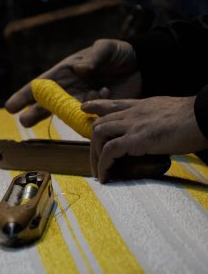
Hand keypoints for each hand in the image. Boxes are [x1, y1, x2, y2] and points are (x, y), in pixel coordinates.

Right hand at [5, 39, 141, 126]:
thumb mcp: (106, 49)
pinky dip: (92, 113)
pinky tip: (104, 93)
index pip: (41, 86)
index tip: (11, 107)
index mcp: (65, 73)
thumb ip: (94, 57)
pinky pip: (88, 119)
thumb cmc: (118, 54)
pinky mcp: (96, 113)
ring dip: (64, 117)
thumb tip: (80, 70)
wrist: (141, 68)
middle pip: (47, 105)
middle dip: (34, 113)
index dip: (24, 96)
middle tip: (24, 121)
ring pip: (65, 115)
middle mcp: (69, 90)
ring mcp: (82, 103)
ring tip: (69, 115)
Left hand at [82, 96, 207, 182]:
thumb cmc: (191, 118)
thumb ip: (154, 118)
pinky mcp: (136, 139)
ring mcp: (132, 125)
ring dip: (94, 155)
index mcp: (140, 106)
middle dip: (92, 143)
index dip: (96, 106)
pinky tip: (105, 176)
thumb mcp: (166, 112)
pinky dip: (103, 164)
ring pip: (99, 134)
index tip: (84, 108)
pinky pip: (109, 151)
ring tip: (99, 172)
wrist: (203, 116)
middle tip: (94, 160)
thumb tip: (152, 131)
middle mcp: (131, 113)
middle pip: (99, 124)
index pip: (112, 104)